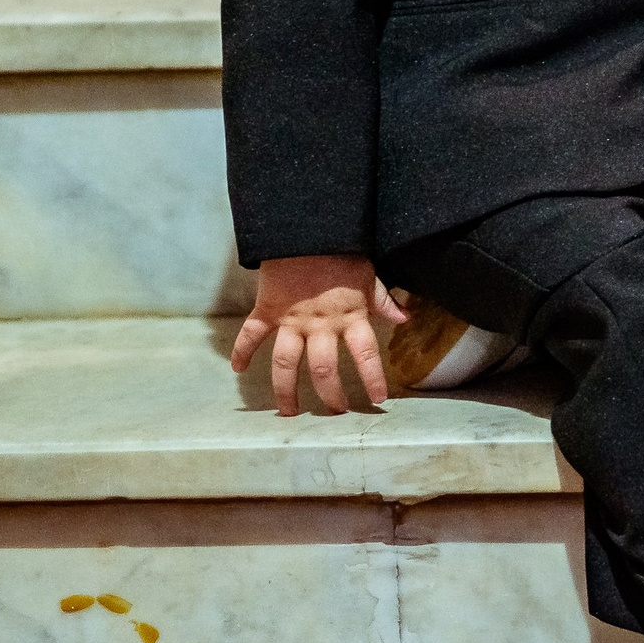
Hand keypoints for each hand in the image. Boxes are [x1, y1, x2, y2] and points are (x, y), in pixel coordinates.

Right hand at [230, 255, 408, 414]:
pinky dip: (241, 350)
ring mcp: (291, 320)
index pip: (366, 354)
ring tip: (289, 412)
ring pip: (285, 363)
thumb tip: (407, 316)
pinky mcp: (268, 310)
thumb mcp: (369, 275)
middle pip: (323, 369)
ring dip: (286, 390)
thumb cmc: (343, 251)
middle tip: (336, 412)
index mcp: (350, 316)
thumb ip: (384, 300)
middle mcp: (320, 324)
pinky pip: (251, 334)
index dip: (372, 378)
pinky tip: (236, 369)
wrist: (308, 230)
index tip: (378, 400)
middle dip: (329, 395)